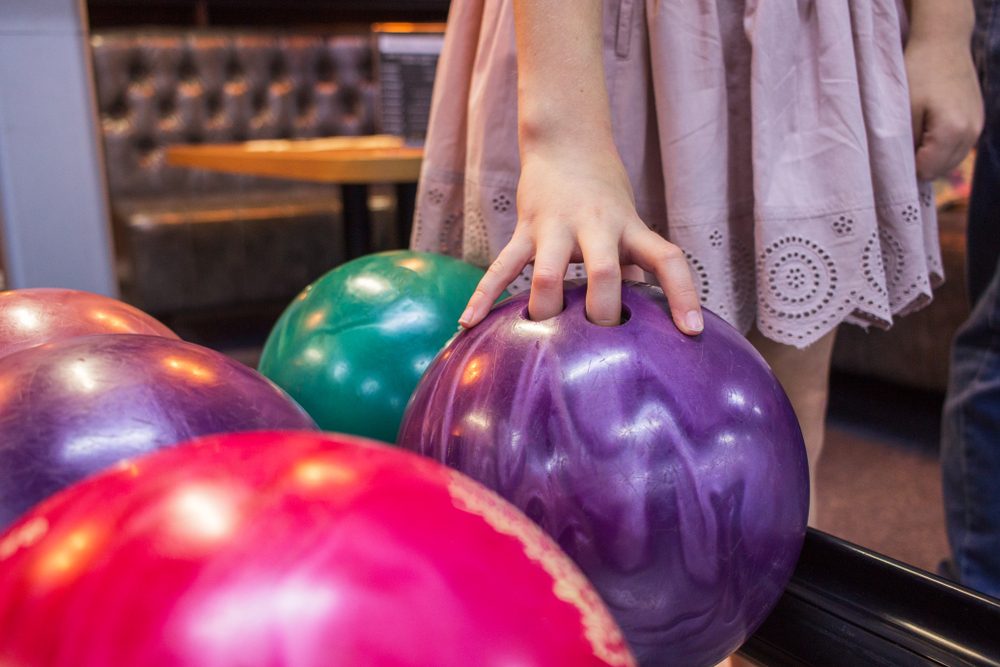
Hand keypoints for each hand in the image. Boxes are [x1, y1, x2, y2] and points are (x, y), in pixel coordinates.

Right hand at [458, 145, 702, 333]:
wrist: (566, 143)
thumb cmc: (605, 196)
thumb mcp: (629, 228)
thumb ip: (635, 272)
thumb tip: (647, 322)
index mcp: (631, 229)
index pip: (667, 260)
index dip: (683, 295)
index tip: (692, 331)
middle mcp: (597, 226)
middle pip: (604, 274)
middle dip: (601, 314)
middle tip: (597, 342)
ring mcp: (557, 227)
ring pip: (549, 274)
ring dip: (547, 311)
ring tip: (542, 339)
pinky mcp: (525, 230)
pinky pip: (502, 267)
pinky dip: (485, 296)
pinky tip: (469, 324)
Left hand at [906, 36, 982, 179]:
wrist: (944, 42)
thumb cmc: (918, 73)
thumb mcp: (904, 110)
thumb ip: (905, 143)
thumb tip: (905, 168)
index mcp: (952, 132)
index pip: (926, 172)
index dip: (906, 169)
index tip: (892, 154)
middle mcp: (971, 133)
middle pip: (940, 171)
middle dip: (919, 164)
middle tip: (901, 144)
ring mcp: (978, 127)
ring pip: (950, 162)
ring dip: (931, 157)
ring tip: (915, 135)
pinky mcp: (978, 120)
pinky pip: (957, 148)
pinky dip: (942, 147)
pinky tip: (928, 130)